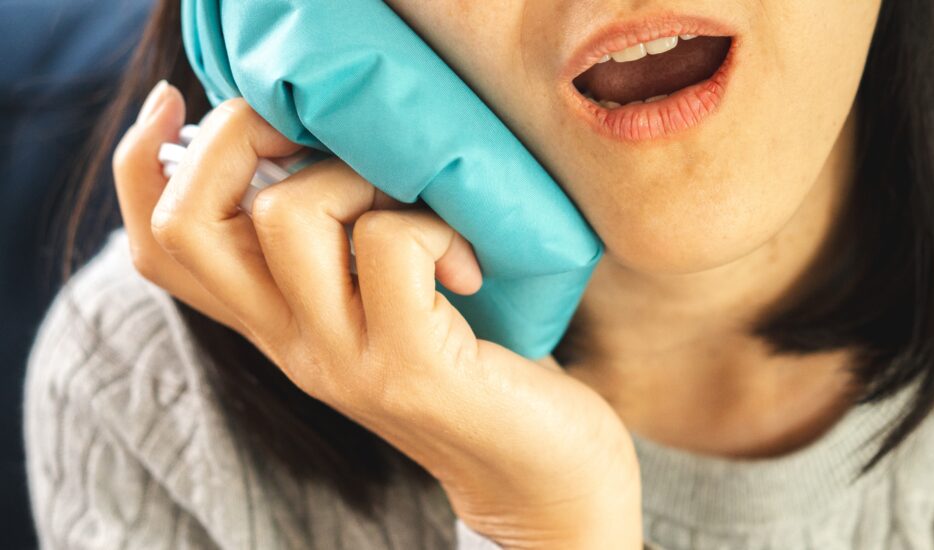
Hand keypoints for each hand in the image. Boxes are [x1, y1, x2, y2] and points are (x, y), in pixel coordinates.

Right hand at [112, 80, 642, 548]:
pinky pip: (390, 243)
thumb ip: (336, 250)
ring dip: (355, 174)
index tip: (183, 105)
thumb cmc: (474, 365)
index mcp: (275, 323)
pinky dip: (434, 227)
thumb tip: (310, 144)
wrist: (537, 477)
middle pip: (189, 224)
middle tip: (310, 127)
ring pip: (288, 215)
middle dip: (236, 136)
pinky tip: (468, 268)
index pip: (159, 248)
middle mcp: (288, 345)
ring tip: (411, 205)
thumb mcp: (383, 303)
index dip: (143, 166)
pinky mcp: (410, 366)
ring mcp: (342, 359)